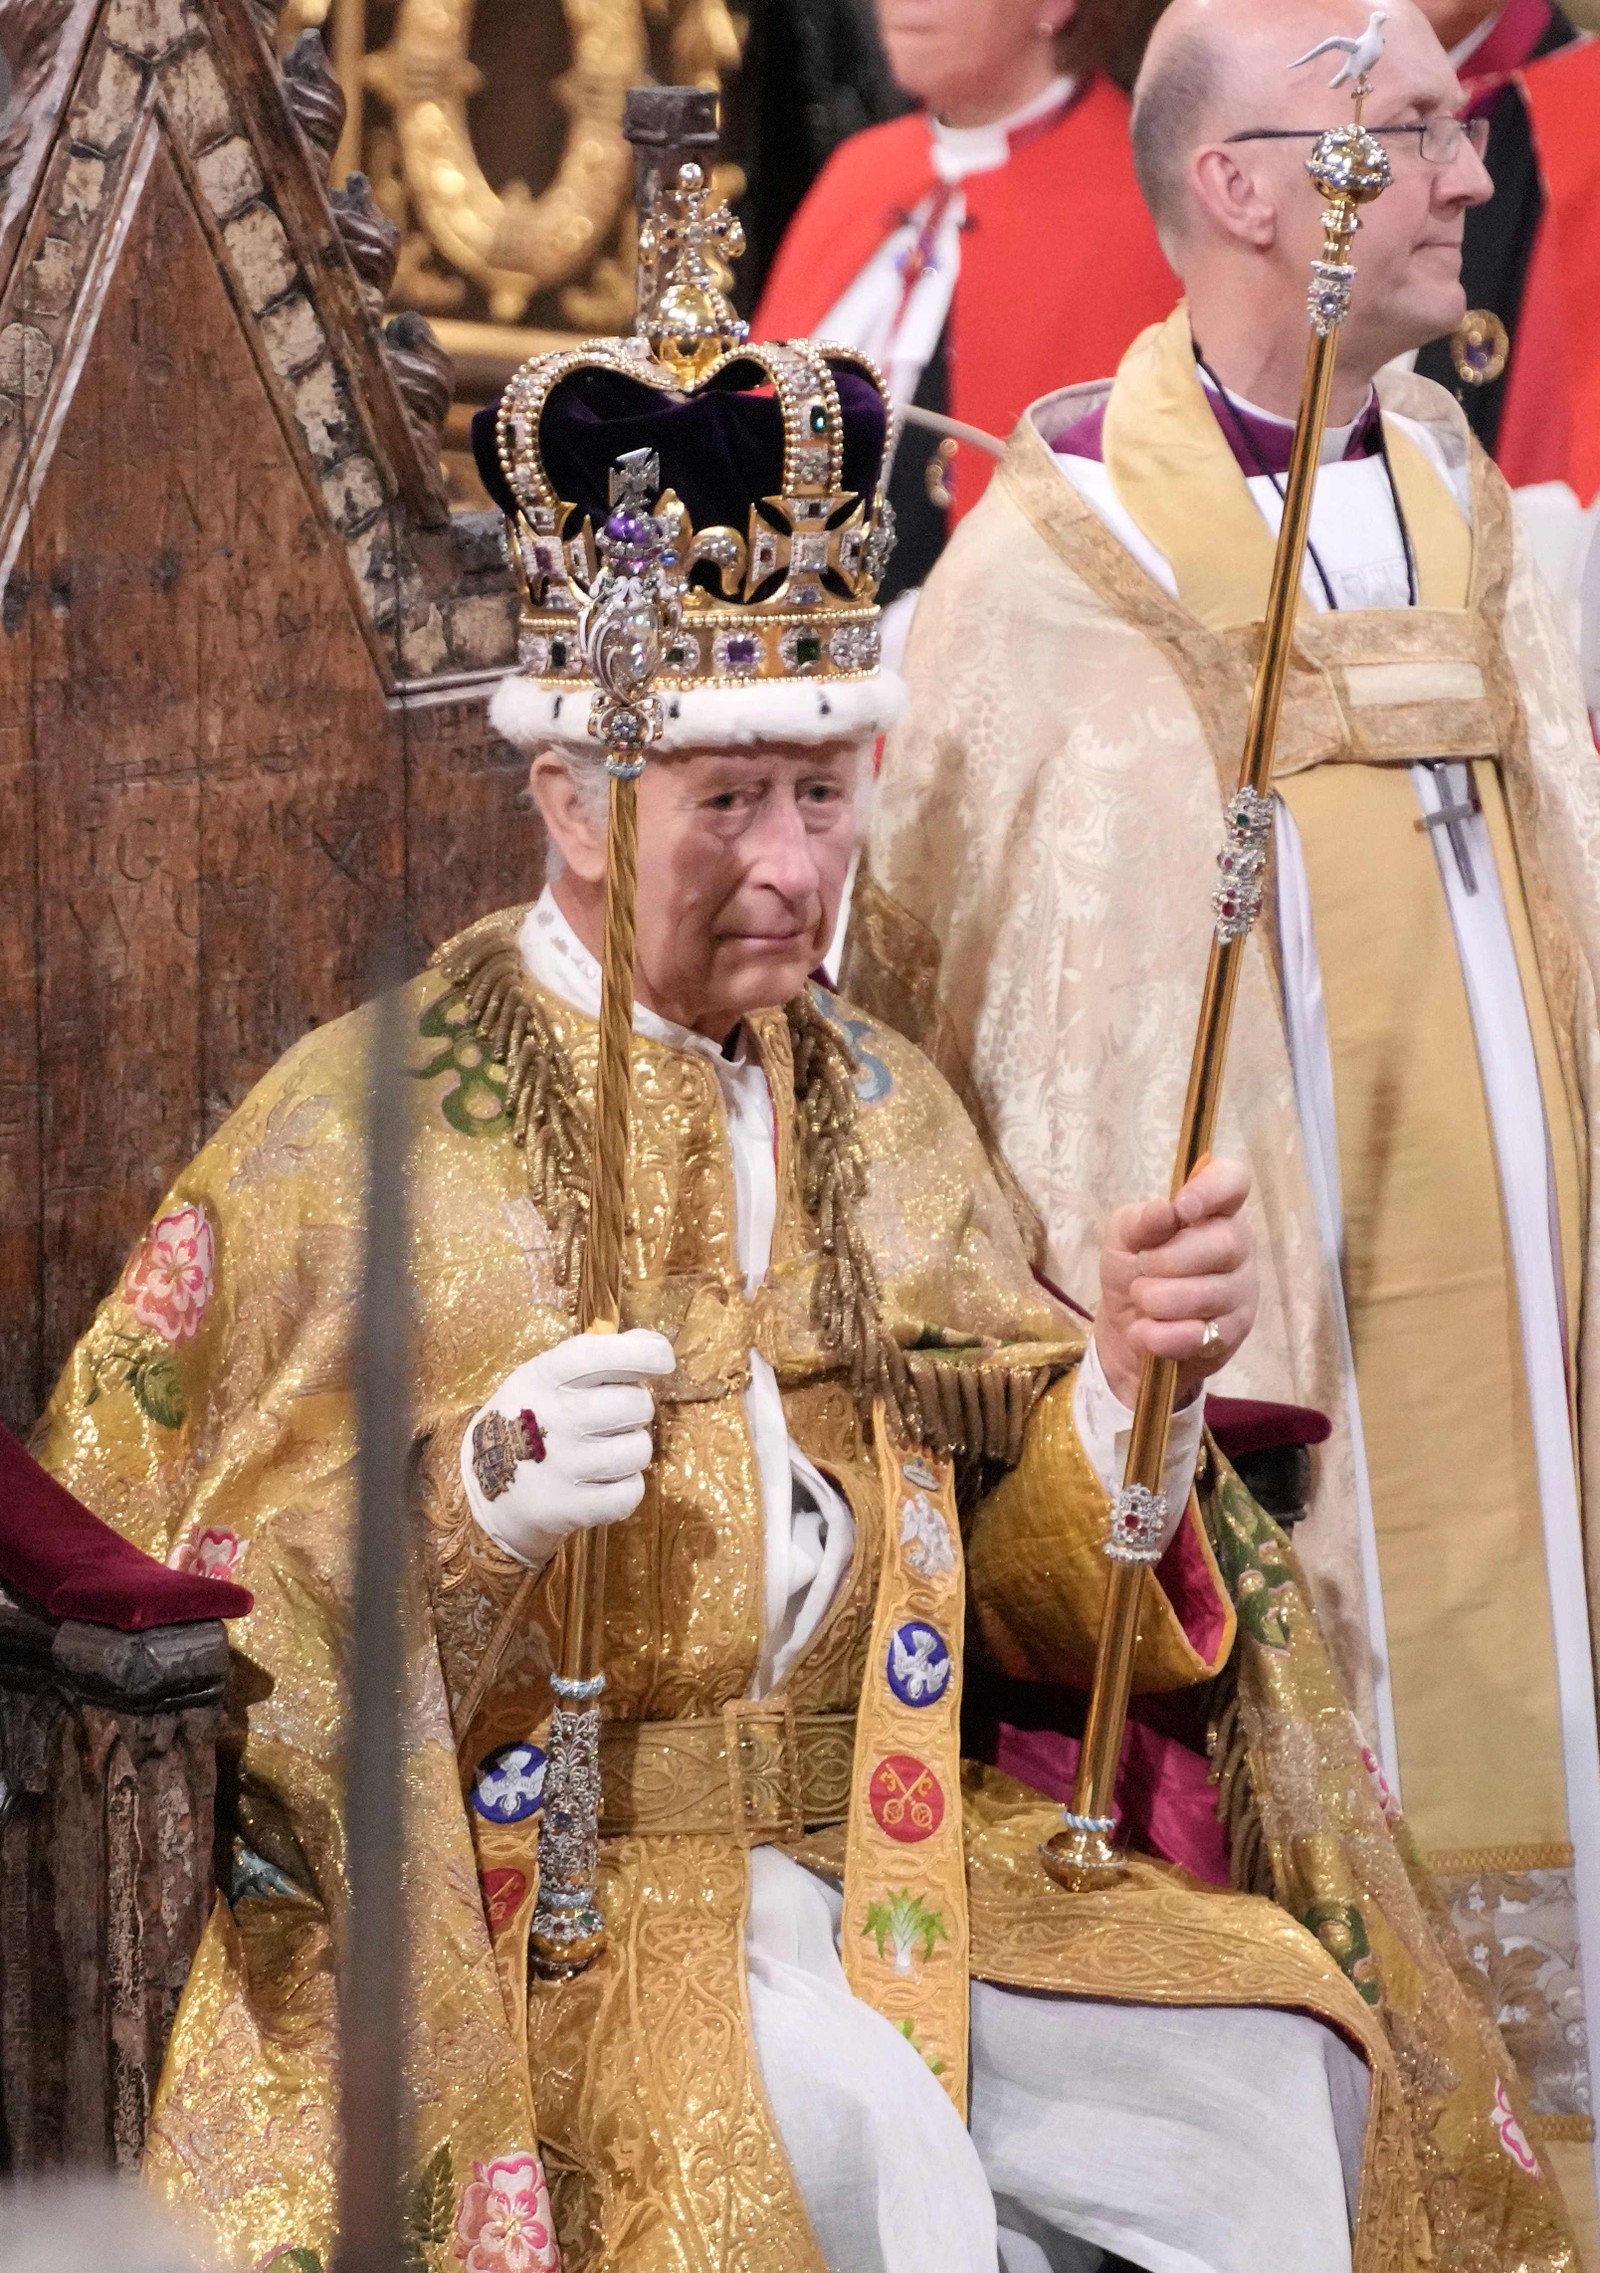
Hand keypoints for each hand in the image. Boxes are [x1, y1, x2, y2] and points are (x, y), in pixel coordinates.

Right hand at [460, 1327, 676, 1567]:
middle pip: (634, 1404)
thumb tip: (656, 1347)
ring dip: (632, 1451)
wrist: (486, 1488)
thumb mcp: (547, 1377)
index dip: (642, 1353)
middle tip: (614, 1418)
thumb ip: (600, 1356)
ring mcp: (558, 1465)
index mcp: (543, 1377)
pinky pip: (630, 1494)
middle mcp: (551, 1417)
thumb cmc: (530, 1420)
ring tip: (605, 1451)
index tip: (662, 1361)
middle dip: (637, 1409)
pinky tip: (602, 1482)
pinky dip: (625, 1489)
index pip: (598, 1354)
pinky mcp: (567, 1507)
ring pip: (638, 1450)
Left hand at [1092, 1157, 1257, 1409]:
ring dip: (1159, 1299)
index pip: (1234, 1182)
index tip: (1182, 1208)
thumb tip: (1166, 1210)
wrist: (1126, 1327)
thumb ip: (1142, 1221)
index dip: (1213, 1189)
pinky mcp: (1232, 1333)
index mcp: (1213, 1211)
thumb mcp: (1123, 1237)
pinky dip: (1161, 1335)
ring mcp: (1241, 1291)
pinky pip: (1200, 1334)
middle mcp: (1237, 1246)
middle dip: (1169, 1259)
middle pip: (1226, 1243)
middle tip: (1142, 1267)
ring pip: (1210, 1293)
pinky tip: (1143, 1331)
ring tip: (1140, 1299)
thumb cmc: (1132, 1267)